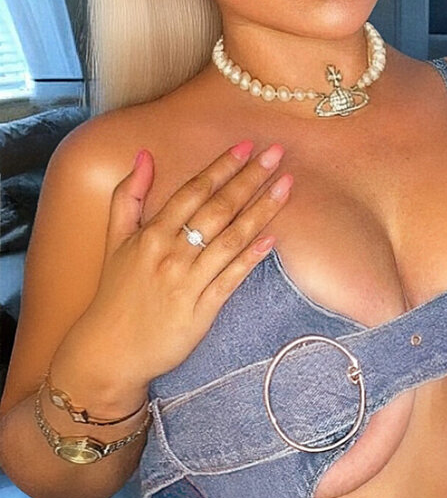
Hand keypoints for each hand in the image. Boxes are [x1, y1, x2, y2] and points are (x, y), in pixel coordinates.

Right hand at [62, 140, 293, 392]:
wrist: (110, 351)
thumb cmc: (115, 293)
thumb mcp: (114, 240)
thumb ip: (129, 195)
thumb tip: (144, 154)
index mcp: (151, 234)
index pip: (193, 191)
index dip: (222, 167)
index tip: (247, 146)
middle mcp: (171, 254)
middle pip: (217, 209)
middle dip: (248, 178)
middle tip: (276, 153)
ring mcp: (188, 282)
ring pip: (231, 239)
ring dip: (260, 210)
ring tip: (286, 185)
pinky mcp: (202, 310)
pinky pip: (232, 278)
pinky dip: (252, 257)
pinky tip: (273, 237)